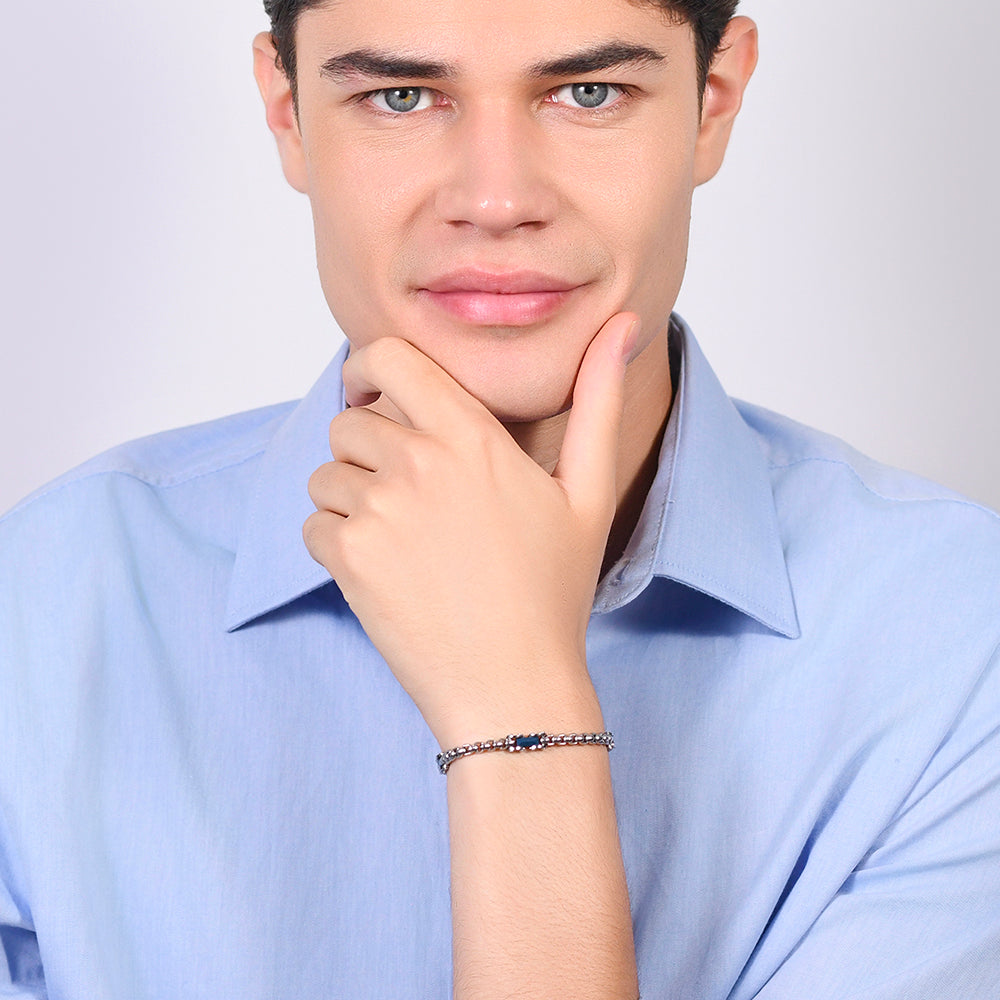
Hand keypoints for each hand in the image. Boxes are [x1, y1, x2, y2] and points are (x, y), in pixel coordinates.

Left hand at [304, 313, 638, 746]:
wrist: (514, 683)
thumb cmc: (552, 591)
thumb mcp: (589, 492)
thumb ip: (599, 400)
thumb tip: (623, 325)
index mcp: (471, 436)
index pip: (388, 358)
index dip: (369, 369)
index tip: (373, 393)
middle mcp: (418, 462)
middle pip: (349, 421)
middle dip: (366, 447)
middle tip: (405, 492)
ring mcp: (380, 510)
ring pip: (326, 474)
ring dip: (350, 497)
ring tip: (399, 538)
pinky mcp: (350, 558)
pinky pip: (314, 524)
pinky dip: (336, 542)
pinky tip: (384, 569)